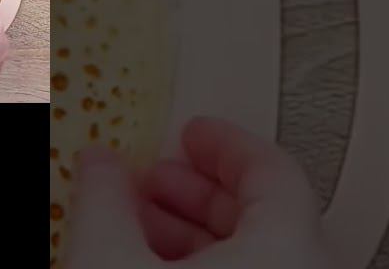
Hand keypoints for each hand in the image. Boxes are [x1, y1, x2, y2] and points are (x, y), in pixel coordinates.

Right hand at [66, 116, 336, 268]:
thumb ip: (105, 197)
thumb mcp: (108, 257)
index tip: (192, 132)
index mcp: (289, 250)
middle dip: (200, 191)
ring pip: (261, 257)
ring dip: (199, 235)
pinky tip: (157, 266)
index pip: (273, 170)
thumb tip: (100, 165)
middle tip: (157, 178)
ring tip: (141, 226)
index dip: (223, 143)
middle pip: (268, 215)